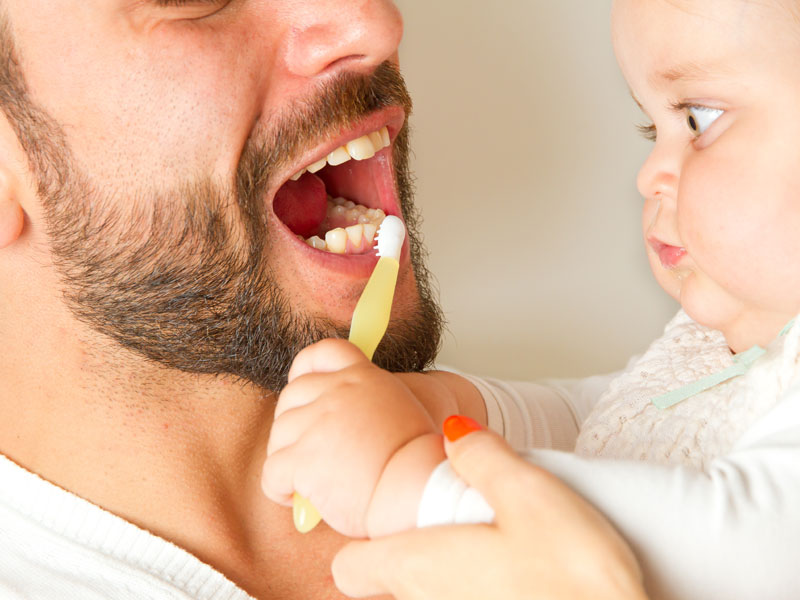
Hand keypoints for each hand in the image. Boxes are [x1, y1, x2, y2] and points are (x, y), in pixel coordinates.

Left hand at [262, 338, 437, 537]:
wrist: (421, 490)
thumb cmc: (417, 465)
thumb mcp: (400, 411)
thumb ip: (367, 403)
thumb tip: (341, 424)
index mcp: (362, 378)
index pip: (322, 354)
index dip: (304, 370)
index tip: (304, 392)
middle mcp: (337, 392)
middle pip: (290, 397)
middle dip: (292, 427)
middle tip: (311, 454)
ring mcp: (317, 422)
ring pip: (278, 437)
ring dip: (287, 460)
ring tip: (312, 482)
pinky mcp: (302, 457)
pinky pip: (271, 473)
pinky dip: (280, 490)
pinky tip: (302, 500)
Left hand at [332, 425, 647, 599]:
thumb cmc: (575, 580)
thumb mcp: (529, 494)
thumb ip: (482, 458)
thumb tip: (455, 431)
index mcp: (419, 566)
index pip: (348, 566)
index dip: (362, 542)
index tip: (391, 517)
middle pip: (391, 581)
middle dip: (412, 552)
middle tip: (455, 524)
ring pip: (429, 596)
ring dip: (447, 575)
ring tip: (494, 550)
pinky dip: (477, 590)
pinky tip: (518, 581)